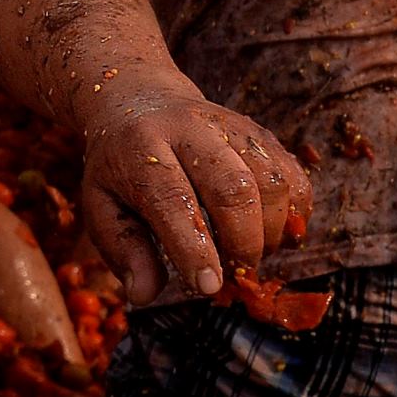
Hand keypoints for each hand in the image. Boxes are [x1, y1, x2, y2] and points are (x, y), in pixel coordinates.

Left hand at [73, 70, 312, 306]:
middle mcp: (191, 129)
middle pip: (234, 187)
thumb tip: (143, 295)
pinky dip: (294, 215)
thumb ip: (122, 250)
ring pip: (271, 181)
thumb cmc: (121, 167)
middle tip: (235, 274)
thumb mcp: (101, 205)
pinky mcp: (261, 134)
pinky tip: (276, 236)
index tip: (208, 287)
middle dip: (242, 242)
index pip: (173, 200)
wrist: (141, 101)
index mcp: (141, 148)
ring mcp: (232, 127)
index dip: (194, 248)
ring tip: (250, 255)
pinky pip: (293, 175)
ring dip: (271, 232)